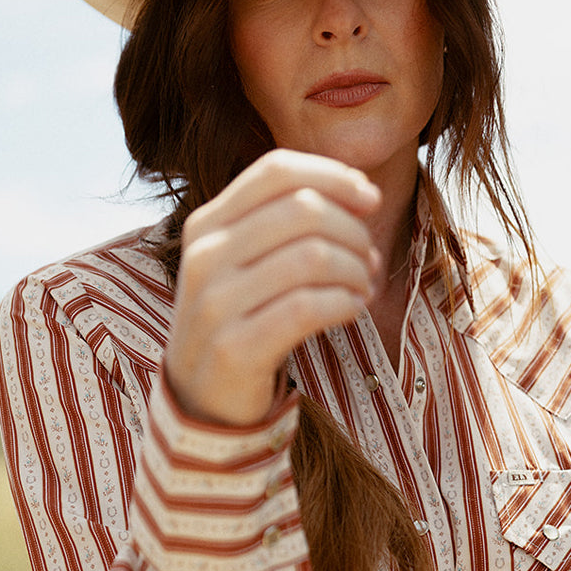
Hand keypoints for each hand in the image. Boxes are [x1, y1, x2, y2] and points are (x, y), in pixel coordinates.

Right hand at [165, 148, 381, 425]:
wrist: (200, 399)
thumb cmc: (241, 320)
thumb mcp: (244, 261)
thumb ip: (285, 222)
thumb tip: (361, 193)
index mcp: (206, 224)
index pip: (276, 171)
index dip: (333, 176)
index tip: (370, 199)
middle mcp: (204, 257)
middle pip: (303, 210)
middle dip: (353, 231)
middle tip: (369, 260)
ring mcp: (216, 303)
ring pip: (312, 257)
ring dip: (355, 271)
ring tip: (363, 288)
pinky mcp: (236, 348)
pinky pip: (307, 308)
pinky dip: (344, 304)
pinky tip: (352, 310)